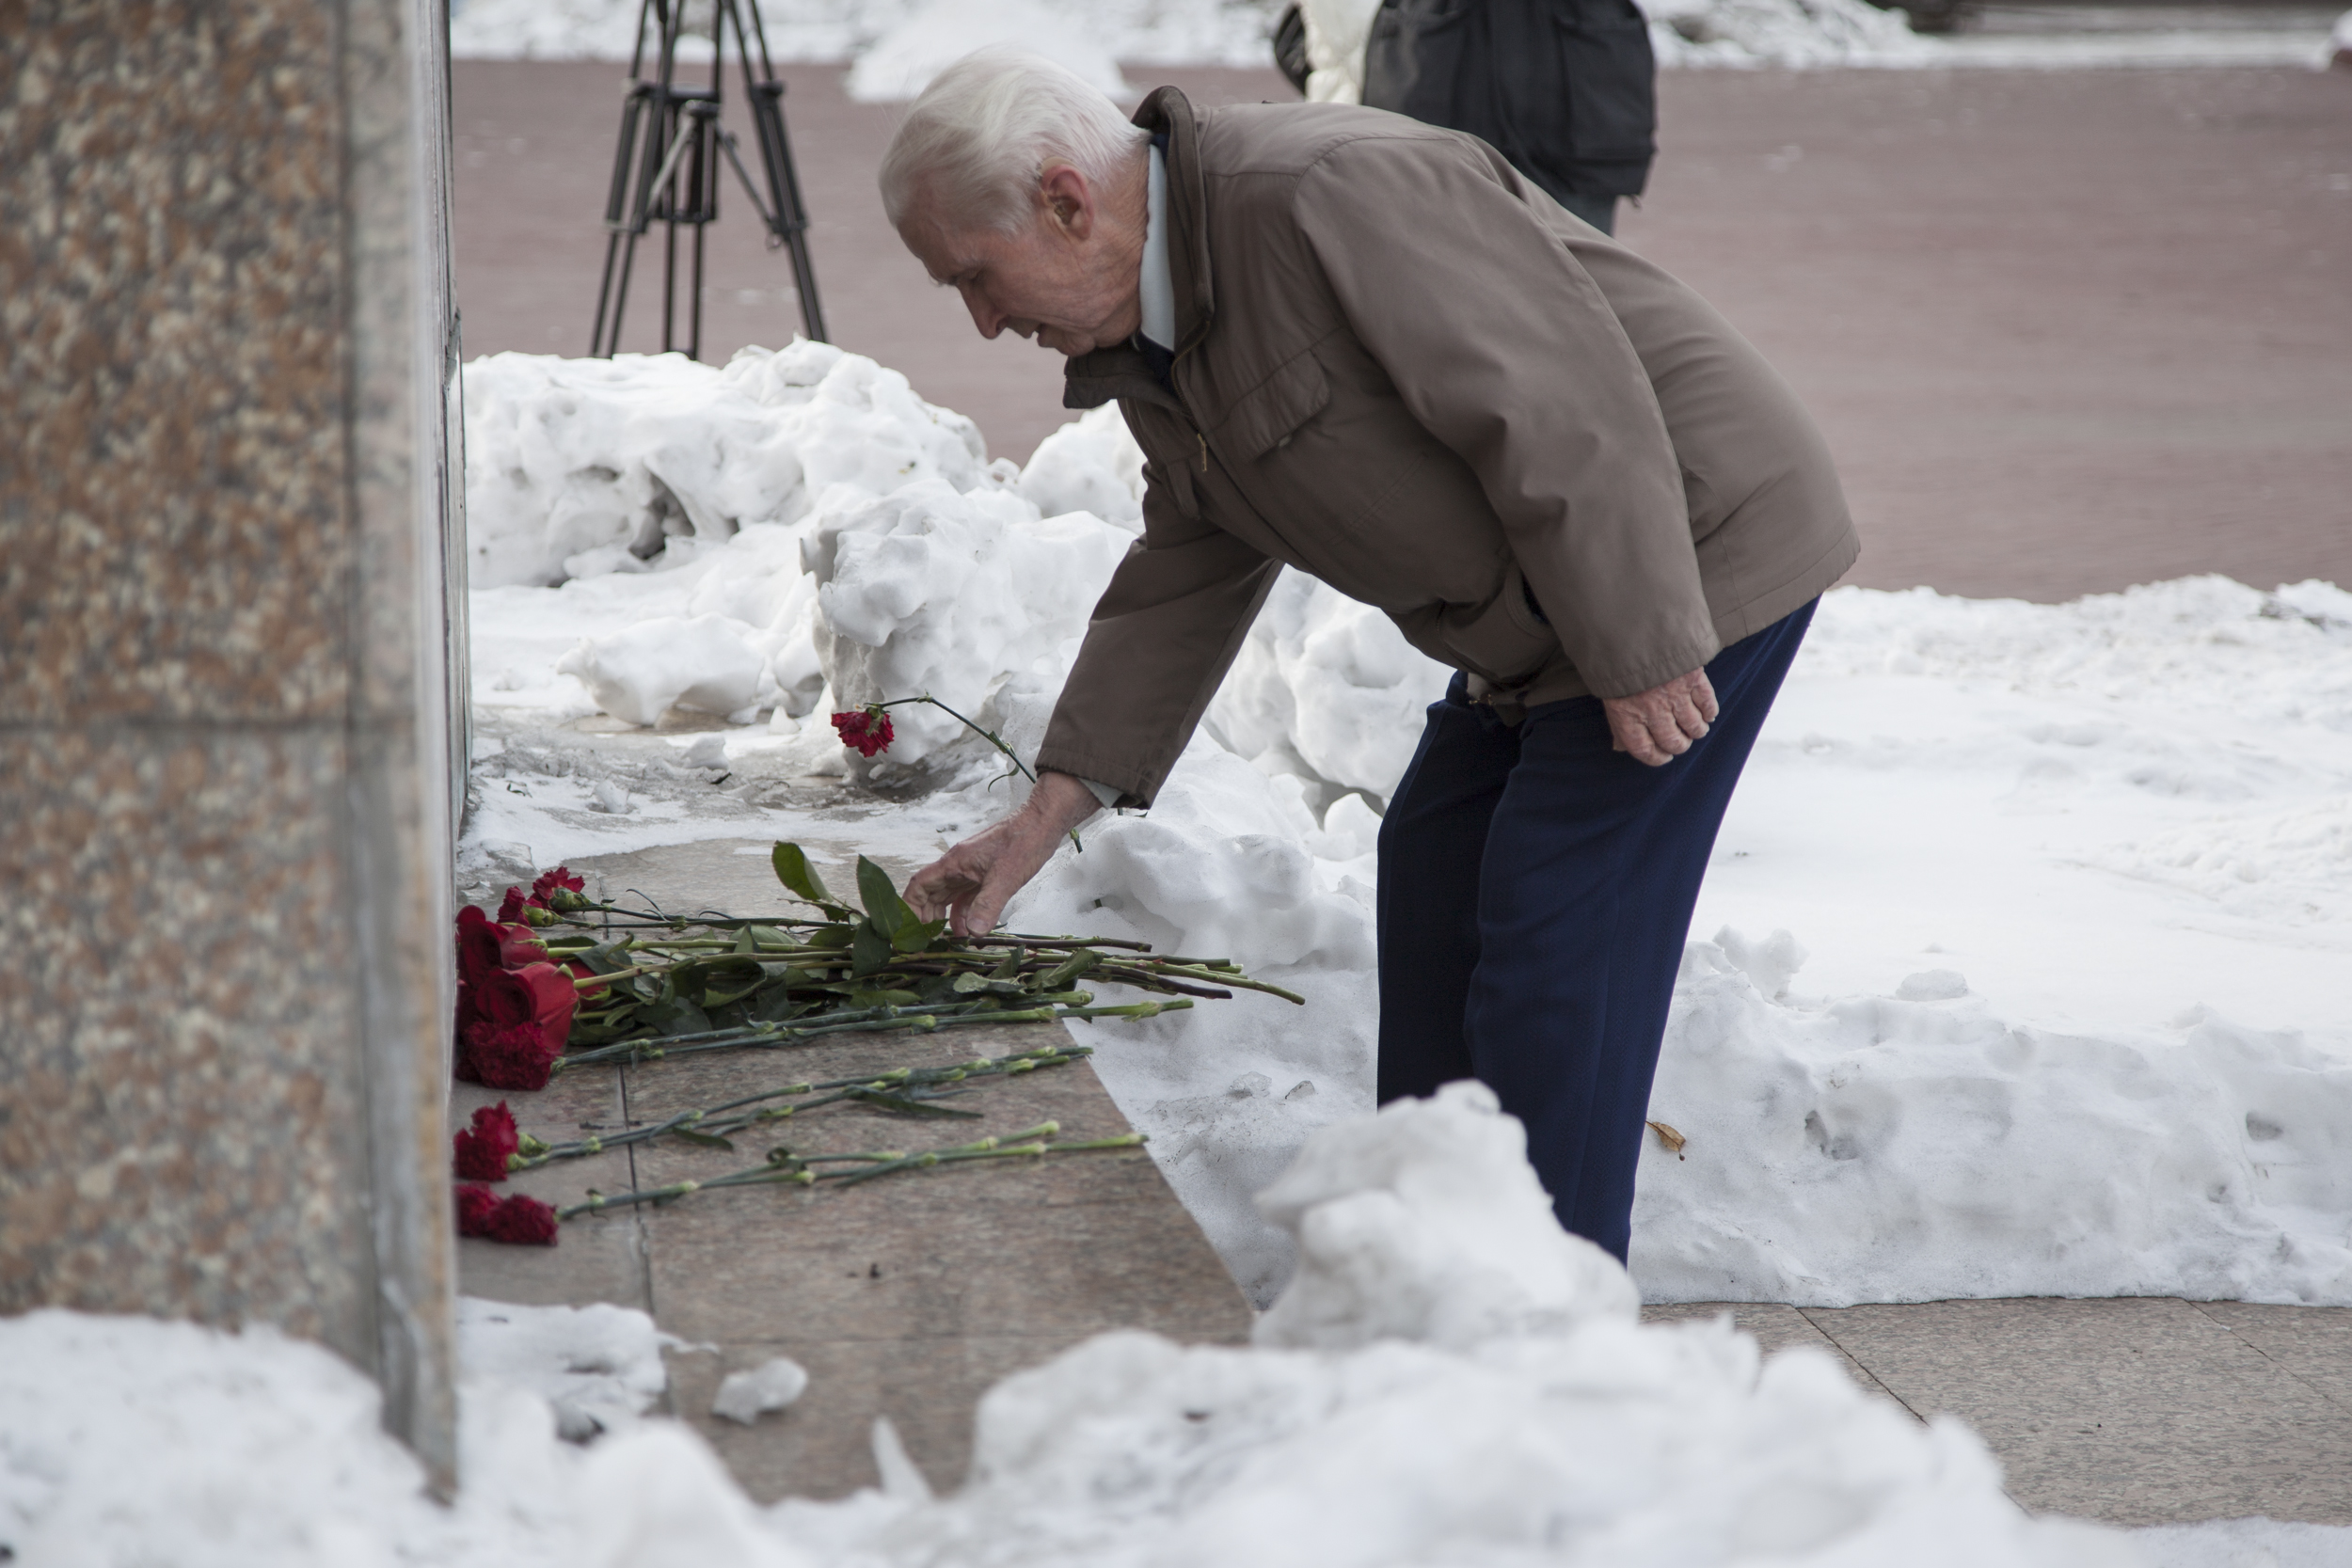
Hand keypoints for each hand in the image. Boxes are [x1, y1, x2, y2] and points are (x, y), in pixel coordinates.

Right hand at [905, 771, 1102, 936]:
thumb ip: (988, 905)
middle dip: (926, 918)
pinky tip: (970, 929)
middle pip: (931, 894)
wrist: (1044, 823)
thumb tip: (972, 932)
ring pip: (949, 897)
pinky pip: (967, 896)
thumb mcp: (1006, 876)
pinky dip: (965, 913)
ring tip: (949, 940)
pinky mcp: (986, 874)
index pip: (920, 885)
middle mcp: (959, 866)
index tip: (909, 928)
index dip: (910, 907)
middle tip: (927, 942)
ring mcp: (972, 870)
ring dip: (946, 918)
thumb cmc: (1024, 841)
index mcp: (955, 862)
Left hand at [1602, 669, 1718, 765]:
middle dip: (1679, 746)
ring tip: (1695, 729)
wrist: (1631, 622)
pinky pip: (1707, 704)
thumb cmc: (1615, 659)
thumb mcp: (1607, 693)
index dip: (1656, 758)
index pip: (1644, 750)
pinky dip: (1709, 712)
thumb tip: (1619, 747)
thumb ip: (1617, 722)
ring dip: (1696, 731)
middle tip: (1680, 741)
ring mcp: (1674, 694)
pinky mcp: (1692, 678)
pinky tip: (1707, 714)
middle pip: (1673, 742)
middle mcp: (1651, 709)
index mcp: (1625, 715)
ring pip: (1694, 727)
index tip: (1662, 756)